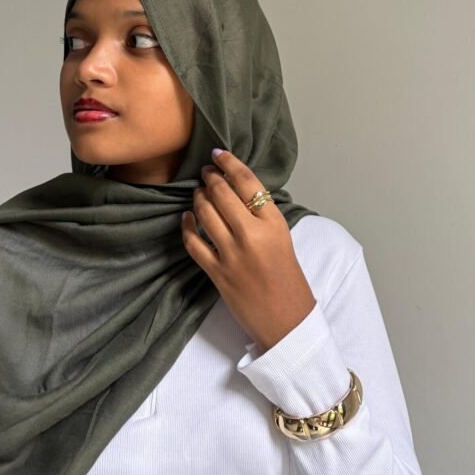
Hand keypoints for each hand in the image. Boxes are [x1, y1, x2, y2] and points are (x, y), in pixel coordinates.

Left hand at [181, 149, 315, 351]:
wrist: (287, 319)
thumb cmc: (289, 279)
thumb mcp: (284, 239)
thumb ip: (263, 217)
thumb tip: (239, 192)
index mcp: (274, 224)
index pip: (248, 182)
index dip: (230, 163)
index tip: (218, 154)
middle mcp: (252, 235)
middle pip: (222, 193)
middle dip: (210, 178)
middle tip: (205, 172)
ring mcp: (232, 254)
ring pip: (205, 213)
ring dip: (198, 198)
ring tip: (198, 192)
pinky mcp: (217, 272)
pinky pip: (193, 243)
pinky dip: (187, 226)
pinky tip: (186, 217)